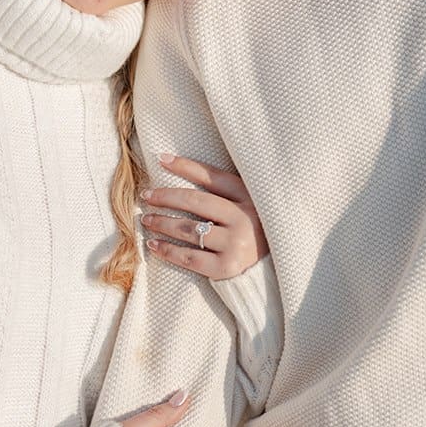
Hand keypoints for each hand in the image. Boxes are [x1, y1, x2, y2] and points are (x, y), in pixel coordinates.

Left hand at [140, 153, 267, 281]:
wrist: (278, 267)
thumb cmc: (256, 230)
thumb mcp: (248, 204)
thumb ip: (225, 190)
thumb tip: (181, 167)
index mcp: (249, 197)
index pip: (211, 176)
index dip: (185, 166)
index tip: (161, 159)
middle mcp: (243, 218)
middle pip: (195, 201)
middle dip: (165, 196)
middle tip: (146, 195)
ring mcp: (235, 243)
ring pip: (188, 229)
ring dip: (162, 223)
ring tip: (147, 220)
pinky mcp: (227, 267)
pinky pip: (189, 257)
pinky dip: (167, 250)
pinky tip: (153, 245)